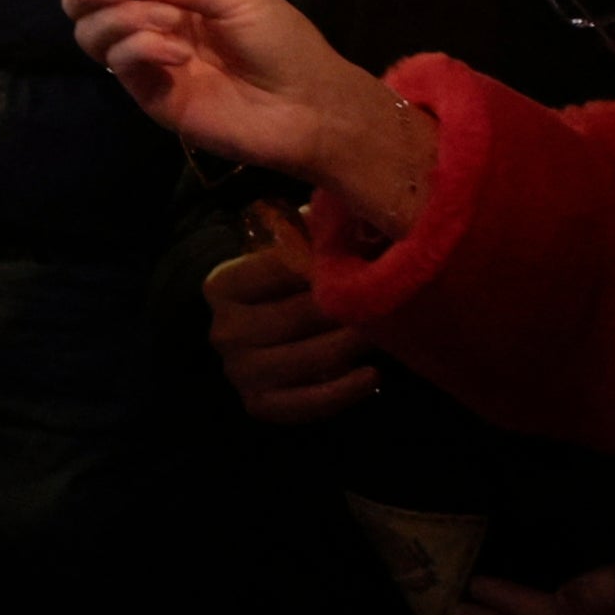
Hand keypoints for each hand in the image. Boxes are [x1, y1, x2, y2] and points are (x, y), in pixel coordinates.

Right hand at [64, 0, 436, 232]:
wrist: (307, 105)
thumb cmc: (280, 40)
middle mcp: (152, 23)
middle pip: (87, 2)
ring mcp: (148, 62)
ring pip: (93, 33)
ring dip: (124, 17)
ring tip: (170, 21)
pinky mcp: (150, 96)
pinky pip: (120, 63)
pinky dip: (142, 48)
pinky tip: (179, 53)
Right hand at [203, 236, 376, 425]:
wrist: (256, 337)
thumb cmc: (281, 286)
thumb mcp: (286, 252)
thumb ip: (311, 233)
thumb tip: (350, 210)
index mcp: (223, 285)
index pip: (280, 267)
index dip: (325, 260)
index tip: (365, 254)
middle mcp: (224, 331)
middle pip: (299, 315)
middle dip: (347, 304)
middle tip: (391, 294)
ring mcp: (240, 372)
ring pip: (310, 357)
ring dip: (352, 343)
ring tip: (388, 329)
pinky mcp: (260, 405)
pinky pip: (307, 403)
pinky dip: (343, 391)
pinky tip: (372, 374)